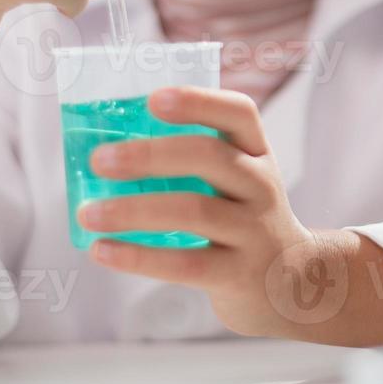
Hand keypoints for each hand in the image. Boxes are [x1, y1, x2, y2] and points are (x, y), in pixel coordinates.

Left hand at [81, 86, 331, 337]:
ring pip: (194, 211)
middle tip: (99, 160)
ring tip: (88, 213)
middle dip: (149, 155)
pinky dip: (138, 257)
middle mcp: (261, 186)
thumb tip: (105, 149)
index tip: (153, 99)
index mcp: (256, 153)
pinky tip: (102, 250)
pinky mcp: (239, 274)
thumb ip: (191, 164)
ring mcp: (254, 231)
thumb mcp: (237, 183)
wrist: (294, 284)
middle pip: (209, 157)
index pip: (238, 113)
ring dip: (133, 210)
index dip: (197, 101)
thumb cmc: (244, 221)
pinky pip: (186, 264)